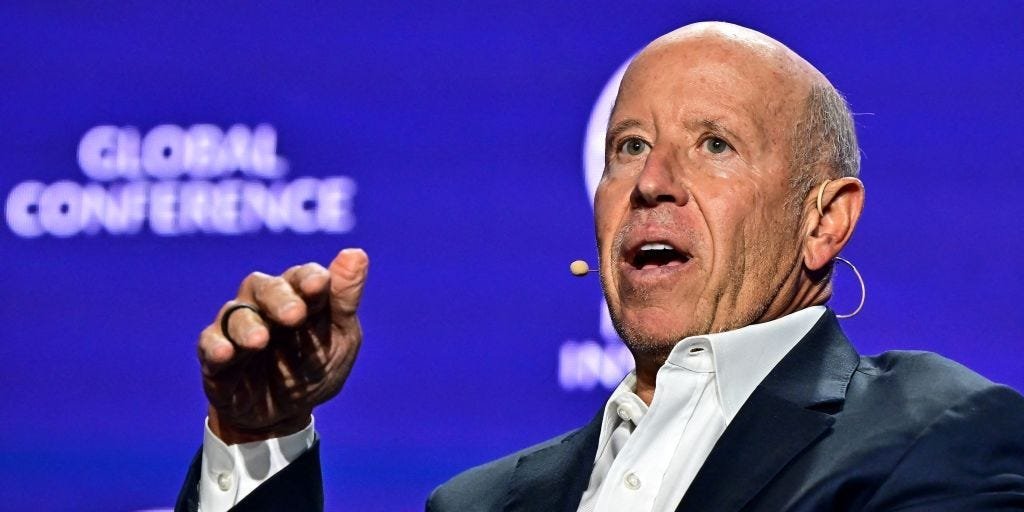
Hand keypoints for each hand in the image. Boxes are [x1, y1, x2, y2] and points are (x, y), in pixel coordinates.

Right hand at [197, 248, 368, 443]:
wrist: (284, 415)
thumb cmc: (315, 366)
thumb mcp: (340, 338)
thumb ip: (345, 300)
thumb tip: (357, 254)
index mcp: (299, 294)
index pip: (302, 276)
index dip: (310, 278)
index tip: (319, 284)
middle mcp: (264, 303)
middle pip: (265, 288)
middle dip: (279, 299)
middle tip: (295, 316)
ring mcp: (237, 327)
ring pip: (236, 314)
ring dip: (248, 326)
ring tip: (260, 341)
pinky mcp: (215, 355)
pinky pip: (209, 344)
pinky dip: (216, 347)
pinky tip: (225, 353)